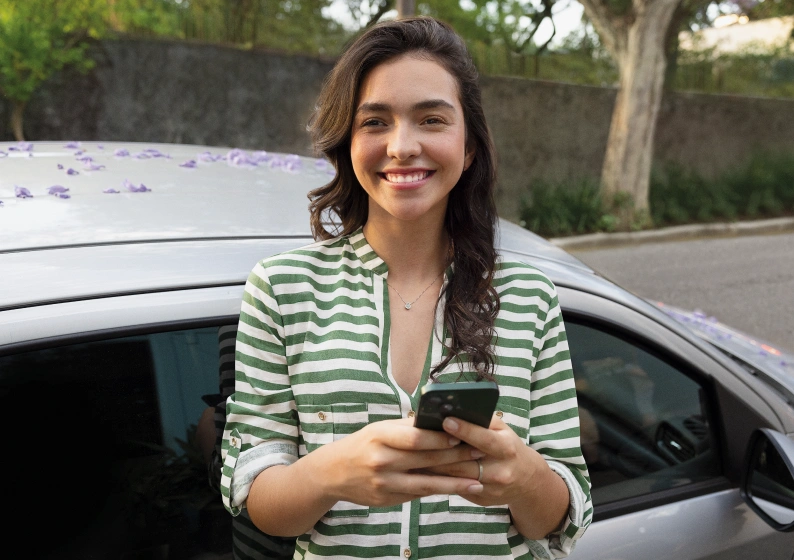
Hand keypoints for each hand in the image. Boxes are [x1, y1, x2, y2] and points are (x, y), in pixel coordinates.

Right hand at [318, 417, 482, 507]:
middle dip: (455, 457)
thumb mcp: (380, 429)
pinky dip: (439, 492)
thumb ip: (407, 428)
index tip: (464, 434)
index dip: (441, 437)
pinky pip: (418, 494)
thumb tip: (441, 421)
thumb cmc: (363, 445)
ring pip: (426, 483)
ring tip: (478, 482)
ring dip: (454, 482)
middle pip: (425, 459)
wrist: (333, 472)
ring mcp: (383, 482)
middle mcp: (381, 460)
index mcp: (380, 435)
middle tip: (480, 454)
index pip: (416, 437)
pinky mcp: (386, 499)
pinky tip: (457, 490)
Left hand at [427, 414, 570, 538]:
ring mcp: (490, 489)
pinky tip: (422, 470)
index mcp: (506, 449)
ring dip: (433, 466)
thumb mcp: (503, 431)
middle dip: (439, 451)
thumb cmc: (508, 446)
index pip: (483, 439)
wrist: (527, 480)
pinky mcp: (480, 499)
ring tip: (413, 454)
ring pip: (455, 478)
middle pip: (463, 462)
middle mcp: (499, 471)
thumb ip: (483, 421)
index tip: (446, 420)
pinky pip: (455, 488)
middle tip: (417, 439)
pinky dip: (438, 479)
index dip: (465, 430)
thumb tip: (455, 409)